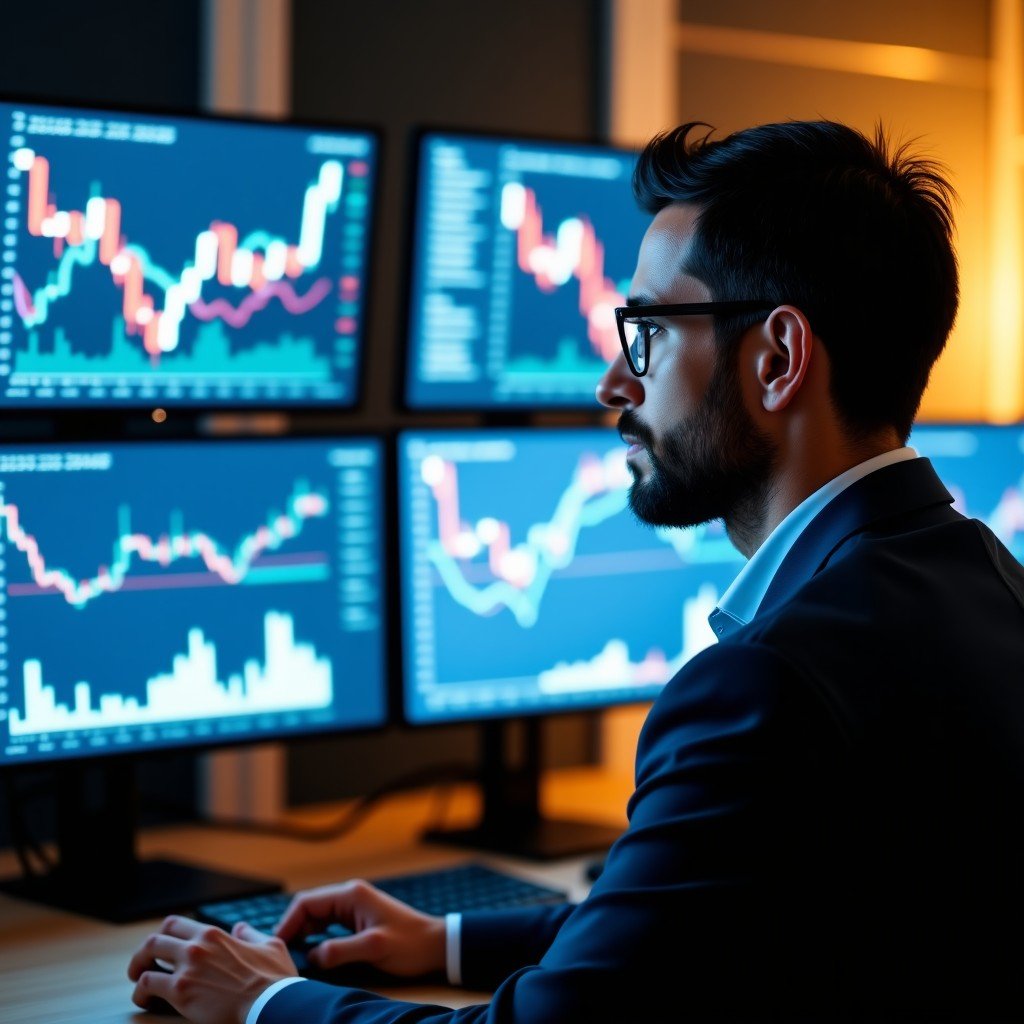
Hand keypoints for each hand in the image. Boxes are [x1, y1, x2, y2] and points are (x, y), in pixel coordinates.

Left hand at [127, 915, 296, 1023]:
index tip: (164, 947)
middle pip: (155, 939)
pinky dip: (141, 992)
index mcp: (214, 934)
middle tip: (143, 963)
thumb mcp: (270, 946)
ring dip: (138, 969)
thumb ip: (251, 934)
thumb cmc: (273, 979)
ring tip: (139, 980)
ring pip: (146, 960)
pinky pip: (148, 985)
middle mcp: (196, 946)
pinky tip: (144, 1000)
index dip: (165, 935)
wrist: (269, 1004)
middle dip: (145, 952)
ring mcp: (187, 968)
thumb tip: (241, 928)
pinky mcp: (180, 992)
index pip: (176, 924)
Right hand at [274, 878, 445, 975]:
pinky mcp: (358, 919)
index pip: (307, 902)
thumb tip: (312, 956)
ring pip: (317, 917)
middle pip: (309, 908)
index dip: (288, 922)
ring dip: (303, 933)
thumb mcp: (374, 948)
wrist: (435, 945)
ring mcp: (354, 907)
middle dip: (292, 928)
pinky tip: (311, 952)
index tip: (277, 945)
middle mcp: (350, 896)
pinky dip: (316, 936)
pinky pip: (328, 925)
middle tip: (281, 954)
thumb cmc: (410, 944)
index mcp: (352, 895)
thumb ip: (340, 950)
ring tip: (291, 955)